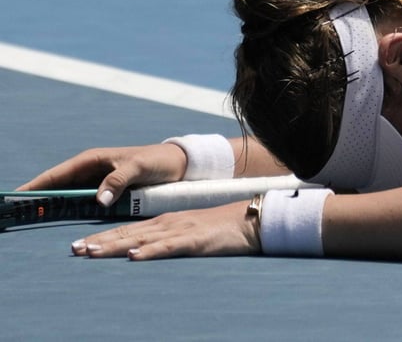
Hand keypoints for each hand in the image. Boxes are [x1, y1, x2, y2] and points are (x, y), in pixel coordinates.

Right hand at [17, 143, 188, 205]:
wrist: (178, 164)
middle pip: (55, 186)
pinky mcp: (105, 191)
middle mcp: (89, 170)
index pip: (55, 174)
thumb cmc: (157, 161)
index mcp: (91, 160)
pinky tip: (56, 219)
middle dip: (36, 198)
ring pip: (65, 195)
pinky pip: (80, 201)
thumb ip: (118, 181)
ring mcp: (96, 181)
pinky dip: (67, 209)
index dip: (34, 186)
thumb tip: (98, 200)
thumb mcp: (138, 167)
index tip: (14, 196)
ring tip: (29, 219)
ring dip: (49, 205)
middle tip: (16, 213)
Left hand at [70, 201, 260, 260]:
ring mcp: (181, 230)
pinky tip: (134, 256)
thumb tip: (146, 252)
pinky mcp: (195, 241)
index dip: (103, 237)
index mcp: (166, 222)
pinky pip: (168, 247)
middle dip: (99, 241)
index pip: (128, 230)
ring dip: (114, 246)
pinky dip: (150, 251)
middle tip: (74, 249)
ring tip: (91, 251)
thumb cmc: (223, 229)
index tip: (80, 244)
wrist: (251, 220)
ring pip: (141, 239)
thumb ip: (169, 240)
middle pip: (128, 233)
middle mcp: (168, 223)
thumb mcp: (190, 232)